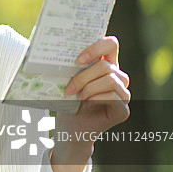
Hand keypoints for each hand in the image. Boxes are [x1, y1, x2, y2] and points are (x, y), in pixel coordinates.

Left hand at [51, 36, 130, 171]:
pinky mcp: (123, 110)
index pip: (111, 44)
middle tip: (69, 88)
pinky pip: (113, 96)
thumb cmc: (68, 100)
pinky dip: (96, 98)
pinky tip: (86, 103)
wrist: (69, 127)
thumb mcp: (67, 79)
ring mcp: (123, 94)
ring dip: (88, 88)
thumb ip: (70, 64)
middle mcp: (118, 77)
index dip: (95, 48)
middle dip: (83, 76)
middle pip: (106, 65)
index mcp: (106, 64)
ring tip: (77, 97)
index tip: (77, 60)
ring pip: (110, 80)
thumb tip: (49, 50)